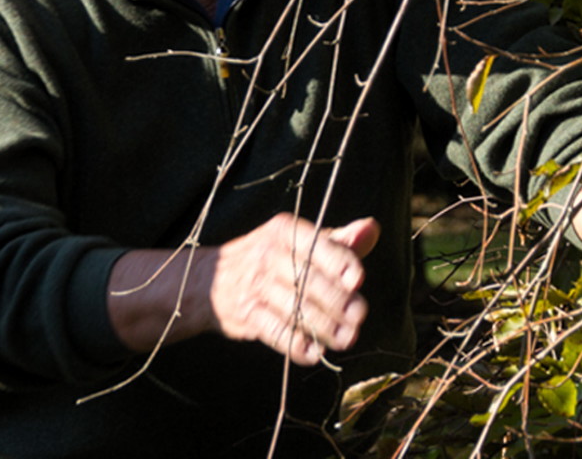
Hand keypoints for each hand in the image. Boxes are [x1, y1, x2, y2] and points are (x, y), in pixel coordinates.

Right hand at [106, 212, 378, 365]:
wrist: (209, 279)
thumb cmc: (269, 257)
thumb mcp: (299, 241)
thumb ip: (338, 240)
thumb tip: (372, 228)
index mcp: (284, 230)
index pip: (316, 244)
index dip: (339, 262)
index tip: (357, 280)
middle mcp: (268, 253)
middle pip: (308, 279)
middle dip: (336, 300)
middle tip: (358, 316)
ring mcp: (254, 284)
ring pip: (294, 307)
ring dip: (323, 326)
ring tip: (346, 339)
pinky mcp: (246, 313)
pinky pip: (274, 330)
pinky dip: (295, 343)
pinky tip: (314, 352)